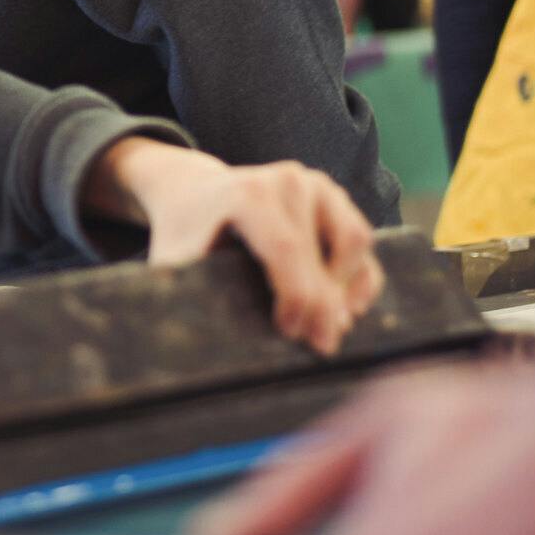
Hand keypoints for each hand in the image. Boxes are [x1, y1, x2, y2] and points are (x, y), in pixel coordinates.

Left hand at [85, 139, 379, 352]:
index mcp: (245, 194)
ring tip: (333, 327)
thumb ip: (185, 294)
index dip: (296, 296)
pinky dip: (360, 273)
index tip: (292, 334)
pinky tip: (352, 305)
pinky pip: (359, 235)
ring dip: (347, 289)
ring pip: (352, 242)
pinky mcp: (329, 192)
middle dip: (324, 306)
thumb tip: (200, 353)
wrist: (192, 189)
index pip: (285, 249)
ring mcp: (311, 183)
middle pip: (319, 253)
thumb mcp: (173, 261)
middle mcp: (284, 180)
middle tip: (322, 346)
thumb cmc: (183, 233)